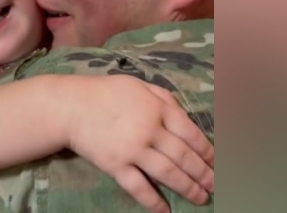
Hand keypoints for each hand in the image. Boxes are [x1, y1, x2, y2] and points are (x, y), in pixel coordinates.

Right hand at [62, 75, 213, 212]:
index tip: (217, 162)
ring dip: (188, 188)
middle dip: (203, 173)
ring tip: (201, 198)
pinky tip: (165, 212)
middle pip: (184, 156)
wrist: (69, 106)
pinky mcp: (116, 166)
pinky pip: (139, 187)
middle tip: (215, 185)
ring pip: (168, 174)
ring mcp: (133, 150)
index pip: (191, 133)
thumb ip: (164, 97)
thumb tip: (185, 116)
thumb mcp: (139, 85)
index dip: (207, 150)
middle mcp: (150, 130)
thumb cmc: (105, 93)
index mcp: (158, 108)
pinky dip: (154, 201)